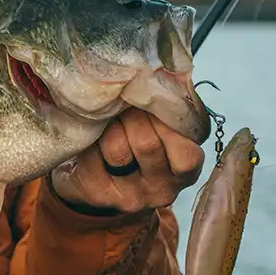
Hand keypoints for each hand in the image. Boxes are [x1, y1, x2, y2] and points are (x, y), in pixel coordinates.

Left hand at [50, 108, 203, 214]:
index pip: (186, 153)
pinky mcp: (100, 194)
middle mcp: (163, 190)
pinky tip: (93, 138)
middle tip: (124, 107)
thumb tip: (158, 78)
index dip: (165, 122)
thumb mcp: (162, 129)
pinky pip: (91, 157)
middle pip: (146, 143)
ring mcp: (131, 196)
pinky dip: (89, 139)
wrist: (98, 176)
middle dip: (131, 116)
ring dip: (109, 126)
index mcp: (186, 171)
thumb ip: (167, 111)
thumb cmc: (137, 140)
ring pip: (117, 148)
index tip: (150, 104)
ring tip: (109, 122)